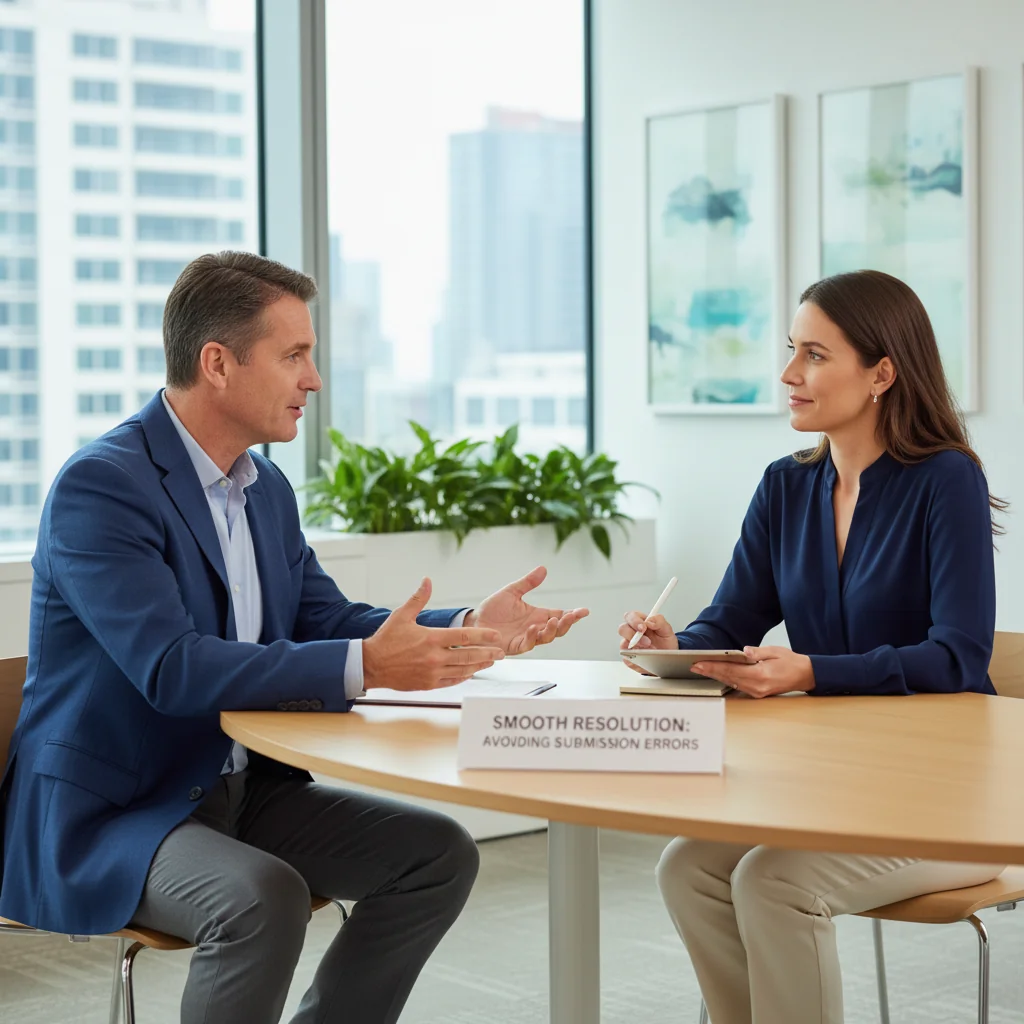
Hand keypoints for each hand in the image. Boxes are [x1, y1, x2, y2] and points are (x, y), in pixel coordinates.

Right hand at [363, 578, 506, 690]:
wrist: (371, 664)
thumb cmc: (386, 639)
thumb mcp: (402, 615)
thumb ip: (419, 598)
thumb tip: (427, 580)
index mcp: (431, 638)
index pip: (464, 637)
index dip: (483, 636)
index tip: (496, 636)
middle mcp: (434, 656)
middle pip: (469, 656)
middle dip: (488, 653)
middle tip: (501, 652)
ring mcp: (432, 672)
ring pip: (463, 670)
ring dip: (479, 666)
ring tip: (491, 662)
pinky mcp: (428, 684)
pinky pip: (452, 681)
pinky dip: (464, 677)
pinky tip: (471, 673)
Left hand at [463, 566, 588, 655]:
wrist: (475, 622)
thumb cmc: (493, 609)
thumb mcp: (511, 592)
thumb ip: (527, 583)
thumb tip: (543, 569)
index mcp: (537, 615)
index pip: (560, 615)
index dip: (573, 614)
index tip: (584, 611)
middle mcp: (534, 628)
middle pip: (557, 629)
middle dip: (567, 624)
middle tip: (572, 616)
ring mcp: (526, 638)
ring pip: (545, 638)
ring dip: (551, 630)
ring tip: (554, 621)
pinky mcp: (514, 646)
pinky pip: (527, 644)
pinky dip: (532, 637)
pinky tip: (533, 628)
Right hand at [618, 610, 677, 671]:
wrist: (669, 657)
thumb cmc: (665, 642)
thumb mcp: (667, 630)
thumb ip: (659, 621)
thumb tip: (649, 621)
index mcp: (639, 622)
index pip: (631, 616)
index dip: (635, 620)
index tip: (644, 627)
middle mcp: (632, 632)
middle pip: (622, 628)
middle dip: (633, 634)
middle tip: (647, 641)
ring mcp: (629, 645)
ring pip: (623, 644)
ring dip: (636, 648)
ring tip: (649, 650)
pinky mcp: (629, 657)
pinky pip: (626, 658)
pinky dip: (635, 658)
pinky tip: (644, 658)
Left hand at [690, 645, 814, 697]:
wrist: (805, 675)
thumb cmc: (791, 661)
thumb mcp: (775, 651)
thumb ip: (758, 652)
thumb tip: (744, 651)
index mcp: (761, 675)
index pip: (731, 670)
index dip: (714, 666)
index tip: (700, 663)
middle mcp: (757, 686)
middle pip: (728, 678)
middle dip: (710, 671)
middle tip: (694, 666)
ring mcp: (757, 692)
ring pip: (731, 683)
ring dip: (716, 676)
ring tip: (701, 669)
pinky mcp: (757, 693)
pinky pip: (737, 686)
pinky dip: (726, 679)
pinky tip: (717, 674)